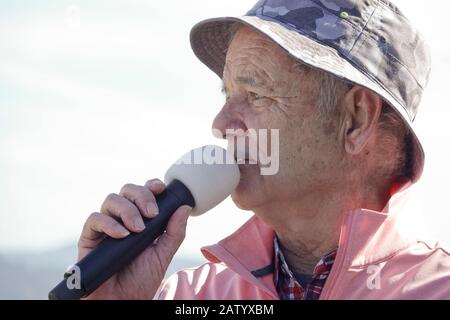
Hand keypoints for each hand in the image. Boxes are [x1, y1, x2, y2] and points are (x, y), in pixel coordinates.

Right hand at [78, 179, 190, 298]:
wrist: (122, 301)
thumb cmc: (141, 279)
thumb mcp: (163, 255)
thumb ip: (174, 232)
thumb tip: (184, 207)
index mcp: (140, 219)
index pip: (143, 193)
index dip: (151, 185)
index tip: (161, 188)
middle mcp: (122, 219)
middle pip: (127, 191)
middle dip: (141, 196)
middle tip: (152, 213)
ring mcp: (105, 227)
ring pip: (111, 200)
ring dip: (127, 210)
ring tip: (138, 229)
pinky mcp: (89, 238)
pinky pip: (94, 219)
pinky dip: (109, 223)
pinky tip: (122, 235)